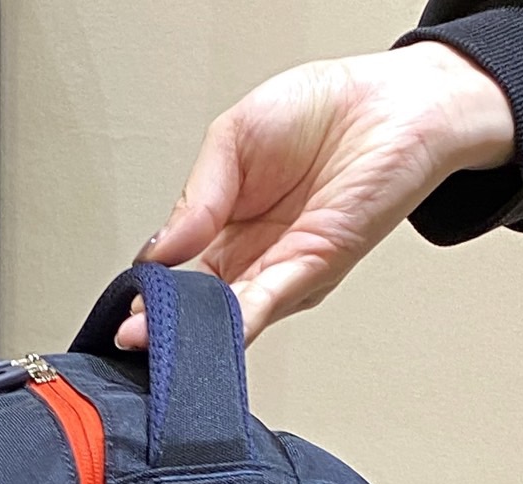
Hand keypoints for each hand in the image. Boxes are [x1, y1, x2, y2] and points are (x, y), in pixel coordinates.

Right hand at [119, 43, 514, 346]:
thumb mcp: (234, 139)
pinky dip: (233, 322)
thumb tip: (156, 250)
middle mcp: (250, 257)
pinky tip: (203, 331)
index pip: (173, 273)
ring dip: (188, 333)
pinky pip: (266, 303)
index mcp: (223, 225)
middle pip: (194, 305)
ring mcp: (281, 270)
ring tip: (149, 341)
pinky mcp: (313, 271)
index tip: (124, 308)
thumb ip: (195, 198)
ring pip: (225, 316)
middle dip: (159, 325)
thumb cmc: (326, 109)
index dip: (148, 291)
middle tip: (128, 338)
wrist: (399, 102)